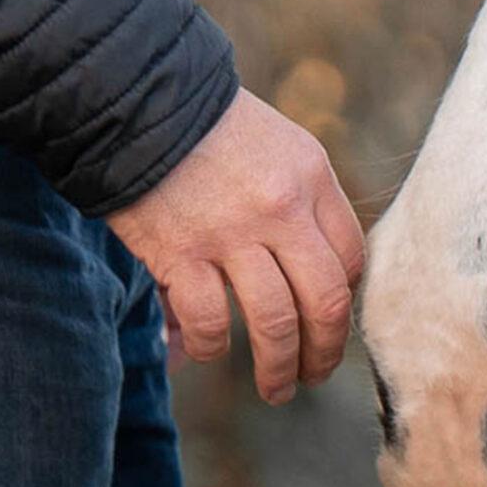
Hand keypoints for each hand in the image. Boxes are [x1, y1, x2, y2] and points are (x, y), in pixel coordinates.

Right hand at [107, 88, 363, 404]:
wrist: (134, 97)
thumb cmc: (210, 127)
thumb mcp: (280, 147)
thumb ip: (305, 202)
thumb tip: (316, 277)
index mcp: (312, 178)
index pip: (352, 258)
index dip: (347, 301)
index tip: (333, 322)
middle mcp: (282, 208)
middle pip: (326, 300)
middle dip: (327, 350)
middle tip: (317, 375)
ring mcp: (232, 233)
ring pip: (276, 322)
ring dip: (279, 367)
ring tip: (277, 389)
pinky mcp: (181, 251)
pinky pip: (209, 321)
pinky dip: (211, 346)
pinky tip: (209, 352)